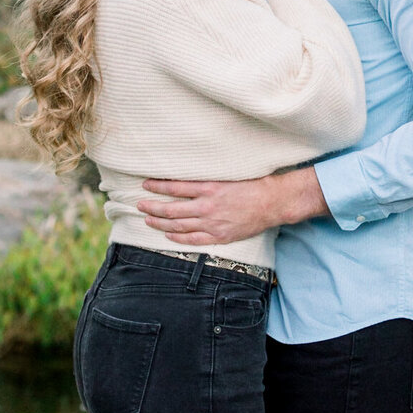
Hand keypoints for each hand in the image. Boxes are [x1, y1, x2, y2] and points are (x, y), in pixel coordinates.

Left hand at [138, 167, 326, 245]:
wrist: (272, 203)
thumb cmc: (253, 184)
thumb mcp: (228, 174)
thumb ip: (208, 177)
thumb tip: (187, 172)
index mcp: (209, 188)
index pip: (175, 187)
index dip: (158, 186)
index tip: (146, 184)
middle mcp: (208, 206)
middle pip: (172, 209)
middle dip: (153, 206)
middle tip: (139, 204)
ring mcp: (213, 223)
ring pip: (179, 225)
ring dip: (160, 222)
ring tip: (148, 218)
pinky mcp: (220, 236)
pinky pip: (193, 239)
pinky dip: (178, 237)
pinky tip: (167, 234)